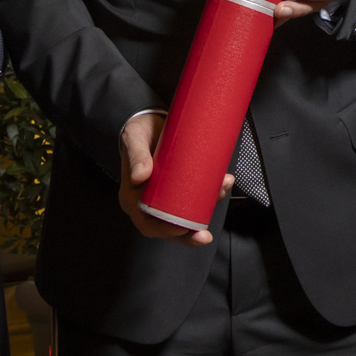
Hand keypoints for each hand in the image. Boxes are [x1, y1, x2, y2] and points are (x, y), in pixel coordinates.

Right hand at [118, 111, 229, 245]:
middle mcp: (150, 201)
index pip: (147, 223)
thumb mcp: (134, 139)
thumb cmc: (137, 132)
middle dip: (189, 234)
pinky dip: (210, 193)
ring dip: (206, 210)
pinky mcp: (181, 185)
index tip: (180, 229)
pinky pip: (196, 196)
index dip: (164, 231)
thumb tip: (139, 176)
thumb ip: (136, 156)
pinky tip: (222, 183)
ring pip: (187, 213)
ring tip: (221, 190)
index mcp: (133, 198)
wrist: (149, 119)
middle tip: (204, 235)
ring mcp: (167, 194)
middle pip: (169, 226)